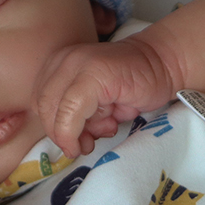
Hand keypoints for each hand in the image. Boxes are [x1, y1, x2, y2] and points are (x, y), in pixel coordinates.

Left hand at [33, 37, 180, 157]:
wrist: (163, 65)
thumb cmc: (131, 86)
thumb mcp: (94, 104)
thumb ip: (74, 117)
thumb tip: (68, 144)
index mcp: (57, 65)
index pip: (40, 105)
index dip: (55, 130)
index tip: (77, 142)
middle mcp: (63, 60)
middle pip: (44, 109)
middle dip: (64, 135)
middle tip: (86, 145)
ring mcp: (76, 63)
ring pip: (57, 111)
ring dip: (79, 131)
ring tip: (106, 126)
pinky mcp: (92, 73)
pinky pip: (72, 111)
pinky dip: (81, 129)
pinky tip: (109, 124)